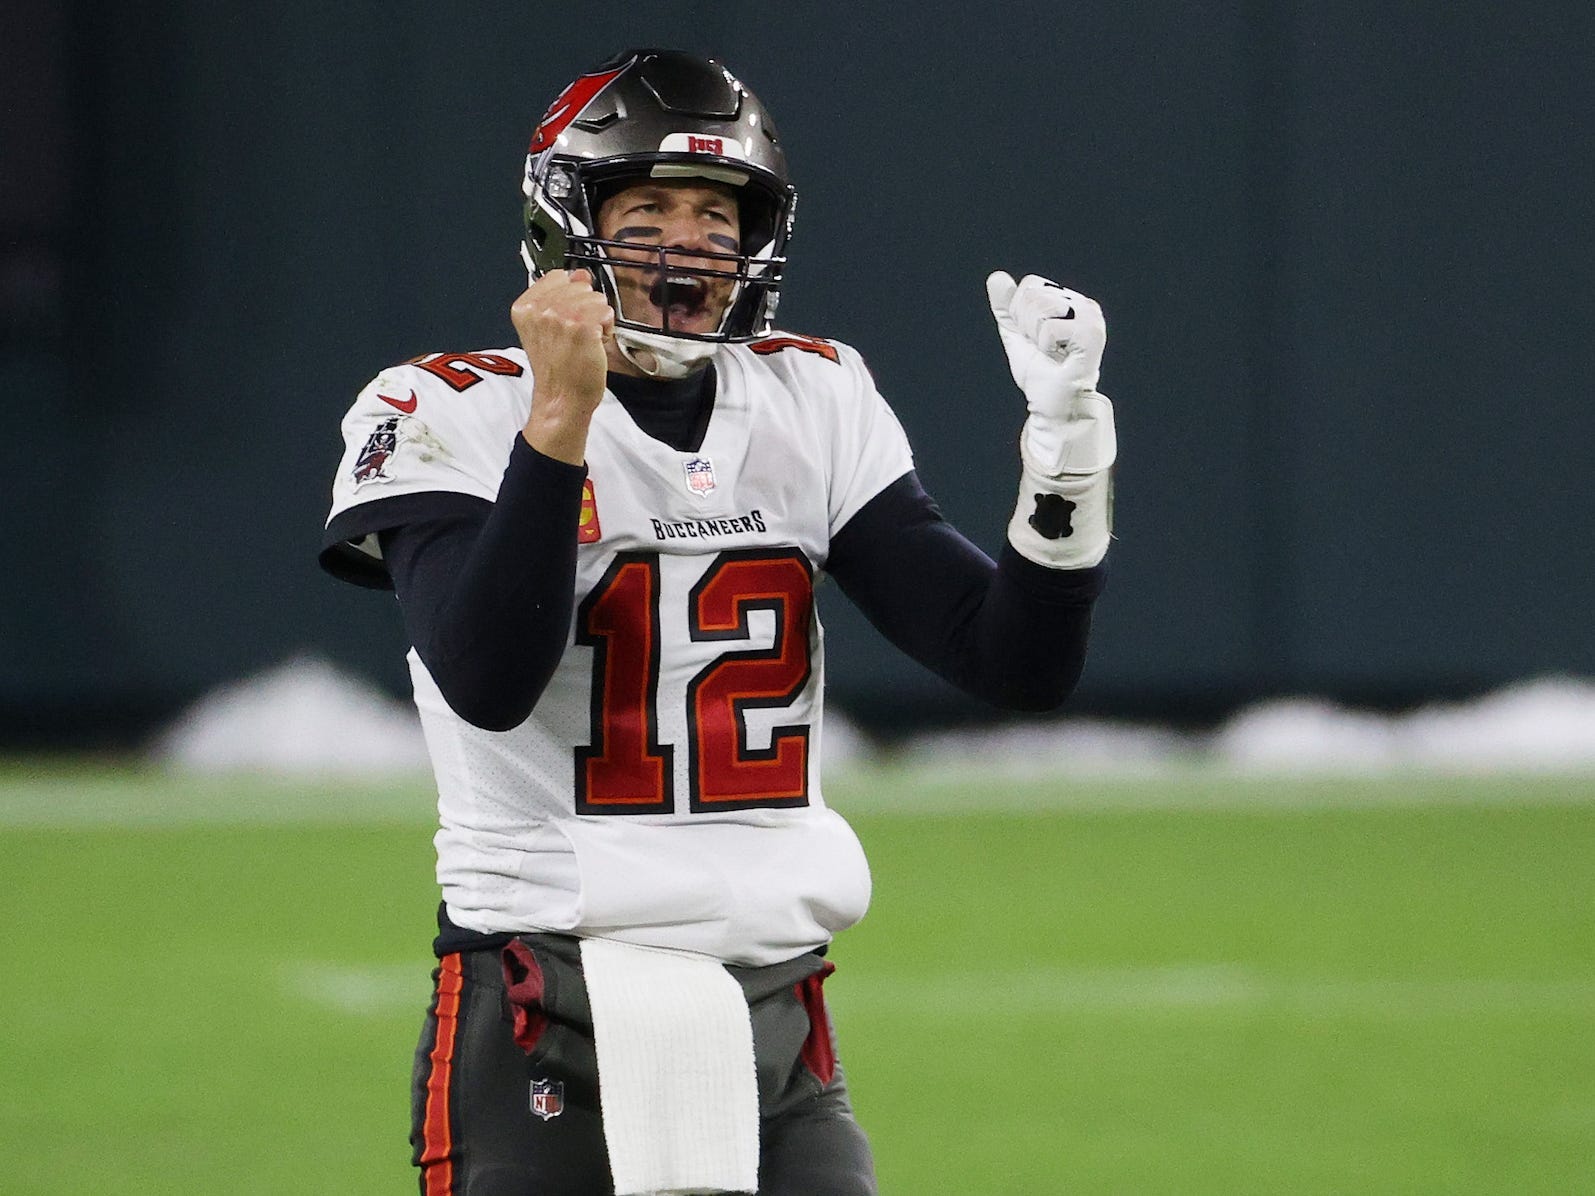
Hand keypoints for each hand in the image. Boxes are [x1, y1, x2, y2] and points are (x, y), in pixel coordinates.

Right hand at [512, 270, 614, 463]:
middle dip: (585, 308)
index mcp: (524, 307)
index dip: (570, 296)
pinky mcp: (582, 326)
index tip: (566, 317)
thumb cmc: (557, 368)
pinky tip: (595, 344)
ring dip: (597, 319)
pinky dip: (607, 328)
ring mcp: (560, 316)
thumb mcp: (548, 327)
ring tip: (584, 340)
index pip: (558, 276)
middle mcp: (539, 309)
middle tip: (576, 335)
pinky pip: (606, 311)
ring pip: (596, 297)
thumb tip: (580, 274)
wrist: (562, 398)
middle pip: (580, 285)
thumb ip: (561, 296)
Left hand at [986, 271, 1114, 475]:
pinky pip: (1050, 327)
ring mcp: (1091, 318)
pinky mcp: (1092, 334)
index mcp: (1070, 301)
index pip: (1031, 285)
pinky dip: (1046, 346)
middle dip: (1027, 326)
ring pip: (1041, 307)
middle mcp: (1085, 305)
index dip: (1021, 314)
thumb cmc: (1040, 373)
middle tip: (1044, 349)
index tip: (1035, 338)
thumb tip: (996, 277)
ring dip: (1037, 337)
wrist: (1052, 405)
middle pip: (1034, 295)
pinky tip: (1061, 358)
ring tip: (1053, 352)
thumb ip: (1006, 307)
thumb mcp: (1016, 335)